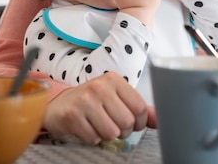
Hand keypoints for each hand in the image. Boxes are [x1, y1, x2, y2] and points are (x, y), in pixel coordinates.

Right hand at [41, 72, 155, 144]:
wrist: (57, 106)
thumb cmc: (90, 102)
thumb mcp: (115, 99)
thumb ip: (138, 109)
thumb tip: (160, 120)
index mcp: (114, 80)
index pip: (140, 107)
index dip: (139, 122)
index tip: (131, 123)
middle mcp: (100, 87)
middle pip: (127, 122)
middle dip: (122, 131)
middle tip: (112, 125)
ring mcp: (85, 100)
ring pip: (112, 132)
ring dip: (107, 135)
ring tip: (98, 126)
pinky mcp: (73, 115)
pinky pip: (94, 138)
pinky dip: (92, 138)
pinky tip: (86, 128)